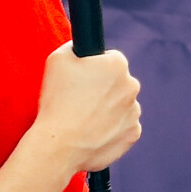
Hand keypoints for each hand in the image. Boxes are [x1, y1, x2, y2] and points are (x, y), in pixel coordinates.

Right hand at [36, 44, 141, 171]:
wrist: (59, 145)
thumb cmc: (56, 101)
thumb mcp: (57, 59)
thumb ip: (74, 47)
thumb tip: (80, 48)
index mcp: (117, 64)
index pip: (110, 59)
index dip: (94, 69)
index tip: (82, 80)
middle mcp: (131, 86)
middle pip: (118, 83)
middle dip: (104, 89)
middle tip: (81, 101)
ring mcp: (134, 112)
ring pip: (121, 105)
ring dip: (109, 109)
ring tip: (85, 119)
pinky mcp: (133, 134)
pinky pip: (124, 127)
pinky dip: (112, 129)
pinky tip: (93, 132)